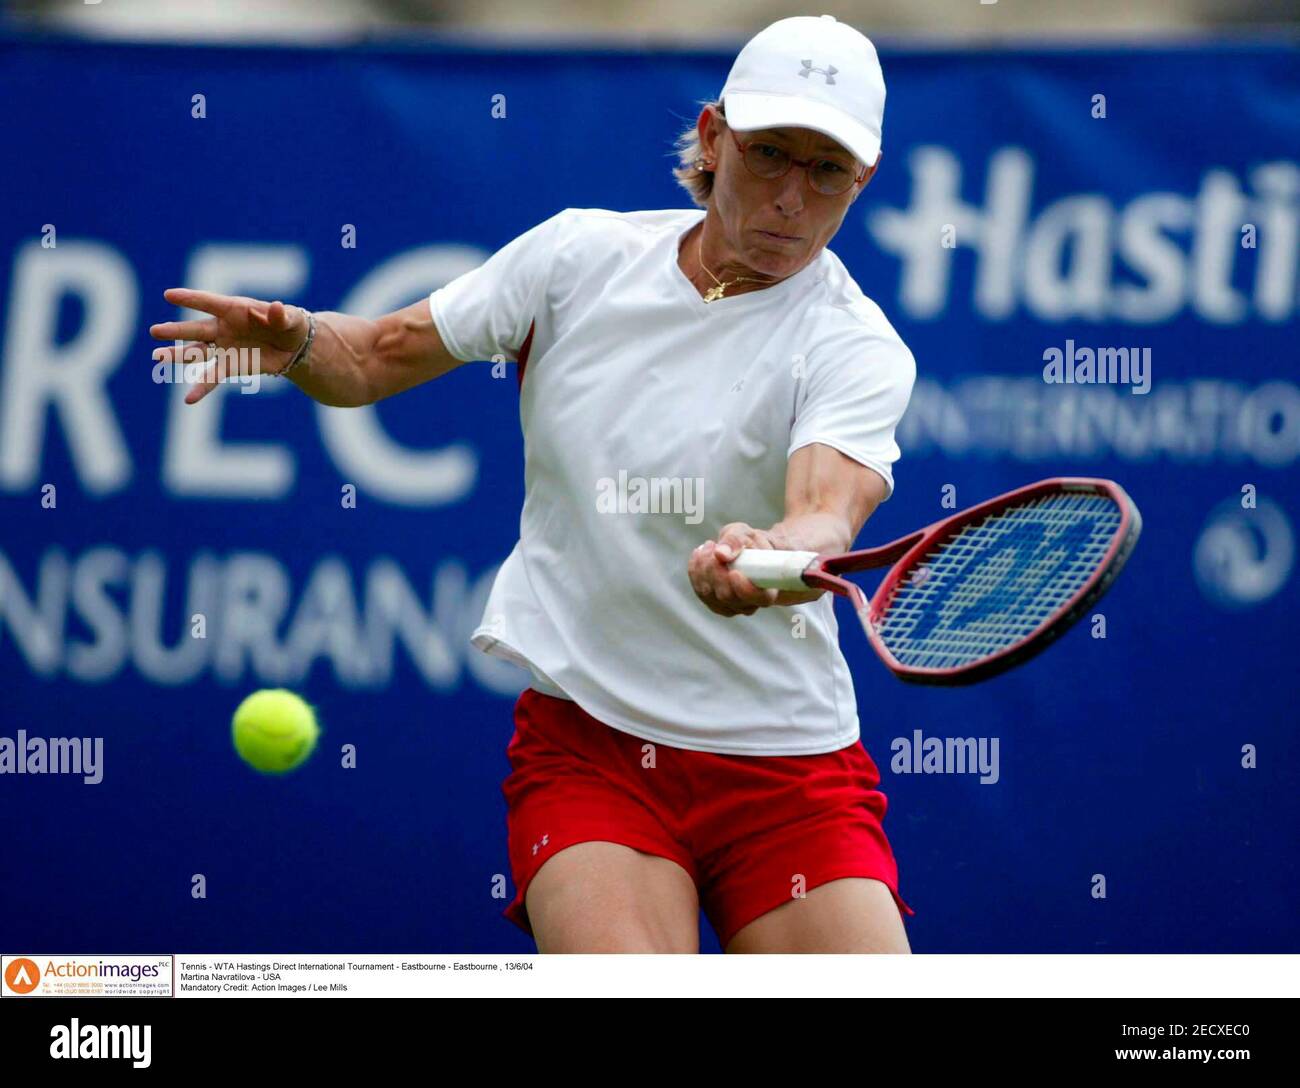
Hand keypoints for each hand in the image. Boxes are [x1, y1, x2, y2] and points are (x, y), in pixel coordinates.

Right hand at [149, 288, 308, 403]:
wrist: (294, 347)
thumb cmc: (290, 324)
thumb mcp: (292, 318)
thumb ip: (281, 316)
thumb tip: (276, 308)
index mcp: (235, 309)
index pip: (209, 302)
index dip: (191, 299)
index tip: (169, 295)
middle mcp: (223, 327)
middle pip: (196, 329)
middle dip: (176, 331)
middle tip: (155, 331)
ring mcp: (223, 347)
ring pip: (197, 352)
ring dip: (178, 356)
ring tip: (158, 358)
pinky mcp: (230, 365)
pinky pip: (212, 377)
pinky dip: (201, 388)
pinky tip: (189, 399)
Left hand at [687, 522, 780, 616]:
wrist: (746, 551)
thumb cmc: (750, 543)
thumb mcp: (746, 534)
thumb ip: (737, 541)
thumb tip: (721, 554)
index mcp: (768, 591)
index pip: (758, 598)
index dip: (744, 587)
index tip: (733, 571)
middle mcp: (750, 605)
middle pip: (726, 595)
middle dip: (715, 569)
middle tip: (714, 545)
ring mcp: (730, 608)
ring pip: (709, 593)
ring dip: (703, 567)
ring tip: (709, 545)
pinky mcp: (714, 604)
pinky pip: (699, 590)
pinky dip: (695, 571)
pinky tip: (699, 554)